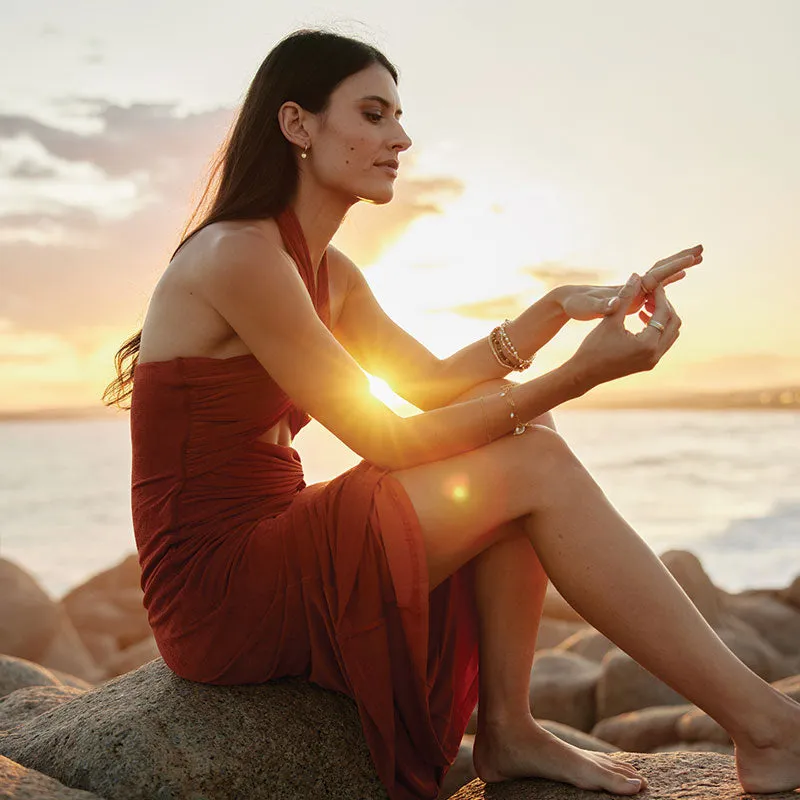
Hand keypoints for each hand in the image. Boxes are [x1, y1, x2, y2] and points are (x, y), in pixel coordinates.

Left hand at [557, 244, 701, 321]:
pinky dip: (669, 280)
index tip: (691, 257)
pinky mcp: (632, 298)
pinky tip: (677, 279)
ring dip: (678, 266)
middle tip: (702, 248)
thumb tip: (617, 302)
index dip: (672, 267)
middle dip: (680, 258)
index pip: (654, 274)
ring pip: (660, 275)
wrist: (567, 301)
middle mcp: (633, 286)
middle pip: (660, 268)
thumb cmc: (576, 305)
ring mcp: (634, 291)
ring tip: (697, 259)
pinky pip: (656, 286)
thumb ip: (604, 306)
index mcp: (627, 289)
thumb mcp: (589, 308)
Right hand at [569, 273, 681, 390]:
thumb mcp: (610, 319)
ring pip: (671, 332)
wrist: (584, 373)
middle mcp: (654, 354)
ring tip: (646, 304)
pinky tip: (641, 317)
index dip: (659, 295)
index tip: (652, 284)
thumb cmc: (593, 347)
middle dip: (664, 305)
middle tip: (651, 293)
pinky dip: (657, 327)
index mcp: (647, 344)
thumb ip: (625, 297)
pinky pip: (662, 341)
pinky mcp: (648, 363)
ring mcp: (653, 360)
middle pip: (674, 323)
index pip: (664, 313)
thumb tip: (636, 276)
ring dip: (662, 316)